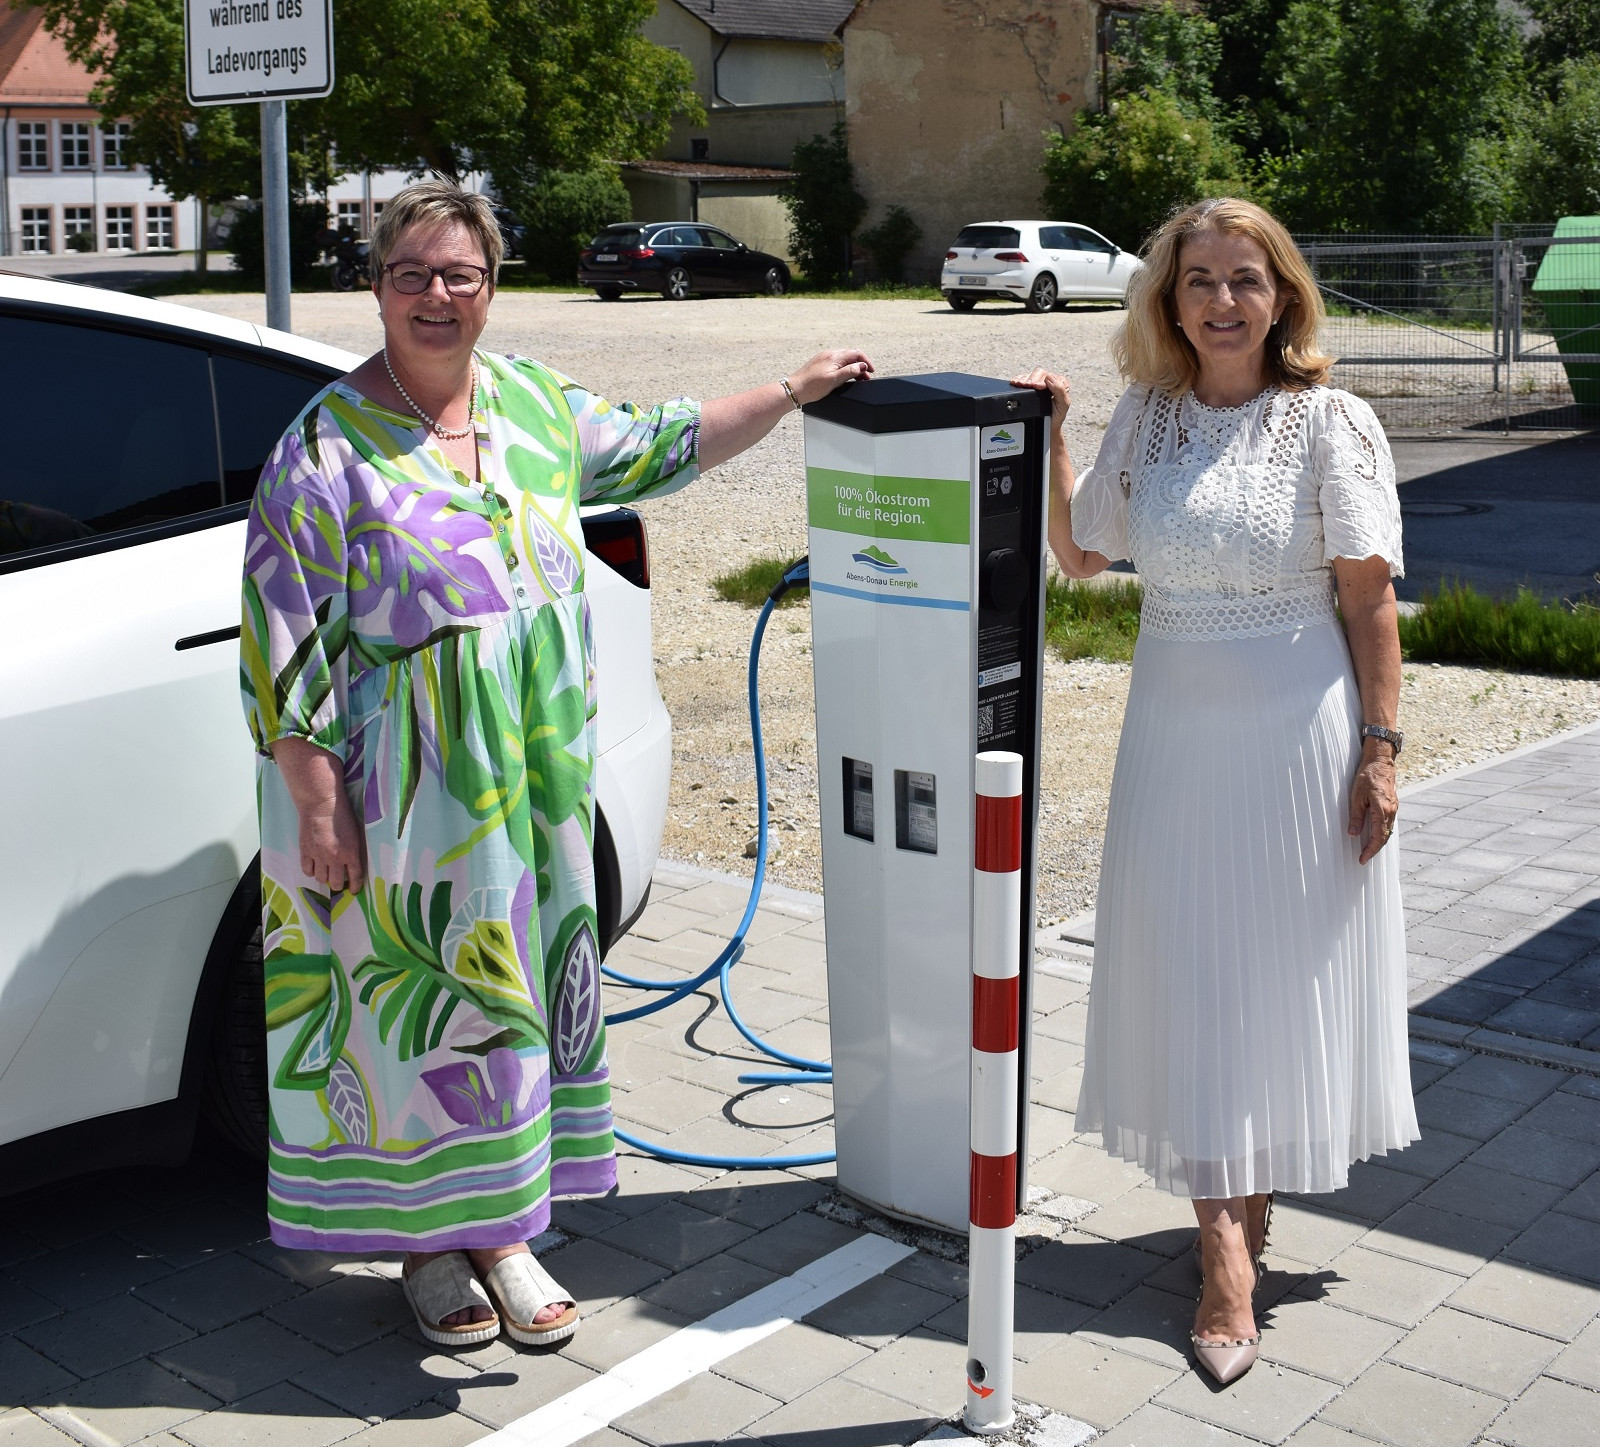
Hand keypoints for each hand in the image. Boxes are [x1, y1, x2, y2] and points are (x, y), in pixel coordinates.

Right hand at [298, 794, 366, 892]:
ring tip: (326, 871)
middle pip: (336, 883)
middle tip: (338, 880)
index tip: (353, 890)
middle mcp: (335, 858)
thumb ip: (354, 851)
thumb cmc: (343, 815)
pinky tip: (314, 866)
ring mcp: (318, 855)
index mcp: (351, 853)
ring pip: (321, 879)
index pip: (355, 877)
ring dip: (324, 877)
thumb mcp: (356, 834)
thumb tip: (353, 865)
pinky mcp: (305, 851)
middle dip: (338, 884)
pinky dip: (311, 871)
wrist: (322, 804)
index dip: (355, 887)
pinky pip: (307, 870)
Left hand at [787, 349, 874, 404]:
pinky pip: (835, 363)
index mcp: (834, 356)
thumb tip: (862, 366)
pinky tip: (843, 378)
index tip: (871, 371)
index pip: (856, 353)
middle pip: (850, 356)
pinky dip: (843, 369)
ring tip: (856, 379)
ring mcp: (823, 359)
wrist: (794, 390)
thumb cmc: (812, 387)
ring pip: (843, 360)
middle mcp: (829, 355)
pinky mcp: (818, 365)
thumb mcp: (835, 380)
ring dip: (852, 368)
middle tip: (865, 378)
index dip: (866, 362)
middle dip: (860, 365)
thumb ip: (850, 371)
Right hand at [1010, 367, 1070, 426]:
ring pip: (1030, 375)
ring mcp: (1039, 383)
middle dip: (1031, 379)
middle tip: (1026, 385)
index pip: (1050, 376)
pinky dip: (1018, 379)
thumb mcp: (1063, 404)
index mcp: (1060, 383)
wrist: (1047, 426)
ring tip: (1020, 384)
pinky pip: (1023, 379)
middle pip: (1039, 373)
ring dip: (1023, 379)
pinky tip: (1016, 383)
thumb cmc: (1056, 416)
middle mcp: (1050, 381)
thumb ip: (1060, 390)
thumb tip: (1049, 378)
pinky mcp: (1029, 387)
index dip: (1042, 381)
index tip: (1036, 386)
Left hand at [1348, 748, 1397, 863]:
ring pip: (1388, 831)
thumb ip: (1356, 816)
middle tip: (1363, 858)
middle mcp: (1391, 811)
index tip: (1362, 859)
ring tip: (1367, 850)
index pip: (1378, 837)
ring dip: (1378, 842)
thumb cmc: (1367, 776)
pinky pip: (1388, 823)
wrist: (1381, 762)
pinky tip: (1374, 835)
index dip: (1370, 850)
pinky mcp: (1392, 805)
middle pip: (1385, 837)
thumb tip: (1353, 834)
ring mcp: (1394, 808)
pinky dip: (1382, 833)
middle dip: (1374, 849)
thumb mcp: (1356, 796)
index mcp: (1382, 810)